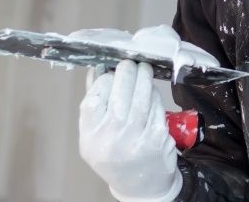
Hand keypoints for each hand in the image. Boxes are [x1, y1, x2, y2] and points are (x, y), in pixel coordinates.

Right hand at [79, 60, 183, 201]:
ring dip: (144, 76)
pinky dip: (154, 94)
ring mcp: (136, 136)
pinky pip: (156, 105)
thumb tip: (97, 70)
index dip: (105, 78)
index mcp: (90, 135)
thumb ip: (93, 105)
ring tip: (143, 70)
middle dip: (128, 69)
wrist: (139, 186)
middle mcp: (112, 136)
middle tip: (131, 63)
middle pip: (121, 89)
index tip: (111, 72)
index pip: (96, 94)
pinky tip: (151, 92)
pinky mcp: (157, 135)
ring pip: (142, 93)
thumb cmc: (114, 156)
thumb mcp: (92, 137)